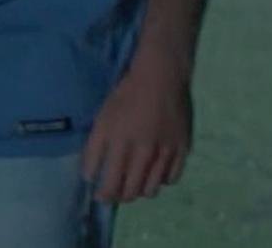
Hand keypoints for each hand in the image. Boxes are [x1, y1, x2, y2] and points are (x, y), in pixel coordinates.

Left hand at [81, 58, 192, 203]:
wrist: (161, 77)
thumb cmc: (126, 96)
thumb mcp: (102, 119)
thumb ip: (93, 149)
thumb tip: (88, 176)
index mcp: (121, 142)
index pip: (112, 184)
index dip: (104, 195)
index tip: (99, 196)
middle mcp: (144, 151)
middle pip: (132, 190)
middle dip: (121, 196)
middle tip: (116, 192)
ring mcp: (166, 151)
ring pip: (152, 189)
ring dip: (140, 191)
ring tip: (134, 185)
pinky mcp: (183, 149)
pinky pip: (172, 178)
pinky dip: (161, 181)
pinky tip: (154, 173)